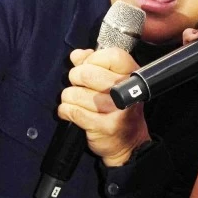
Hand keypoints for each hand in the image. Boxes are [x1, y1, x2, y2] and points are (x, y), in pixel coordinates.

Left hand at [58, 48, 149, 167]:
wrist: (129, 143)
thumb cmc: (120, 109)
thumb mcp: (115, 82)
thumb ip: (95, 64)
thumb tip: (77, 55)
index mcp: (131, 75)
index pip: (110, 55)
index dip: (92, 59)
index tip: (87, 66)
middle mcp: (125, 91)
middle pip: (86, 73)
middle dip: (75, 78)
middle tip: (78, 85)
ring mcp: (115, 110)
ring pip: (74, 93)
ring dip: (69, 97)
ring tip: (77, 102)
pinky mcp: (103, 126)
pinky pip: (71, 111)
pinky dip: (65, 111)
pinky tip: (72, 113)